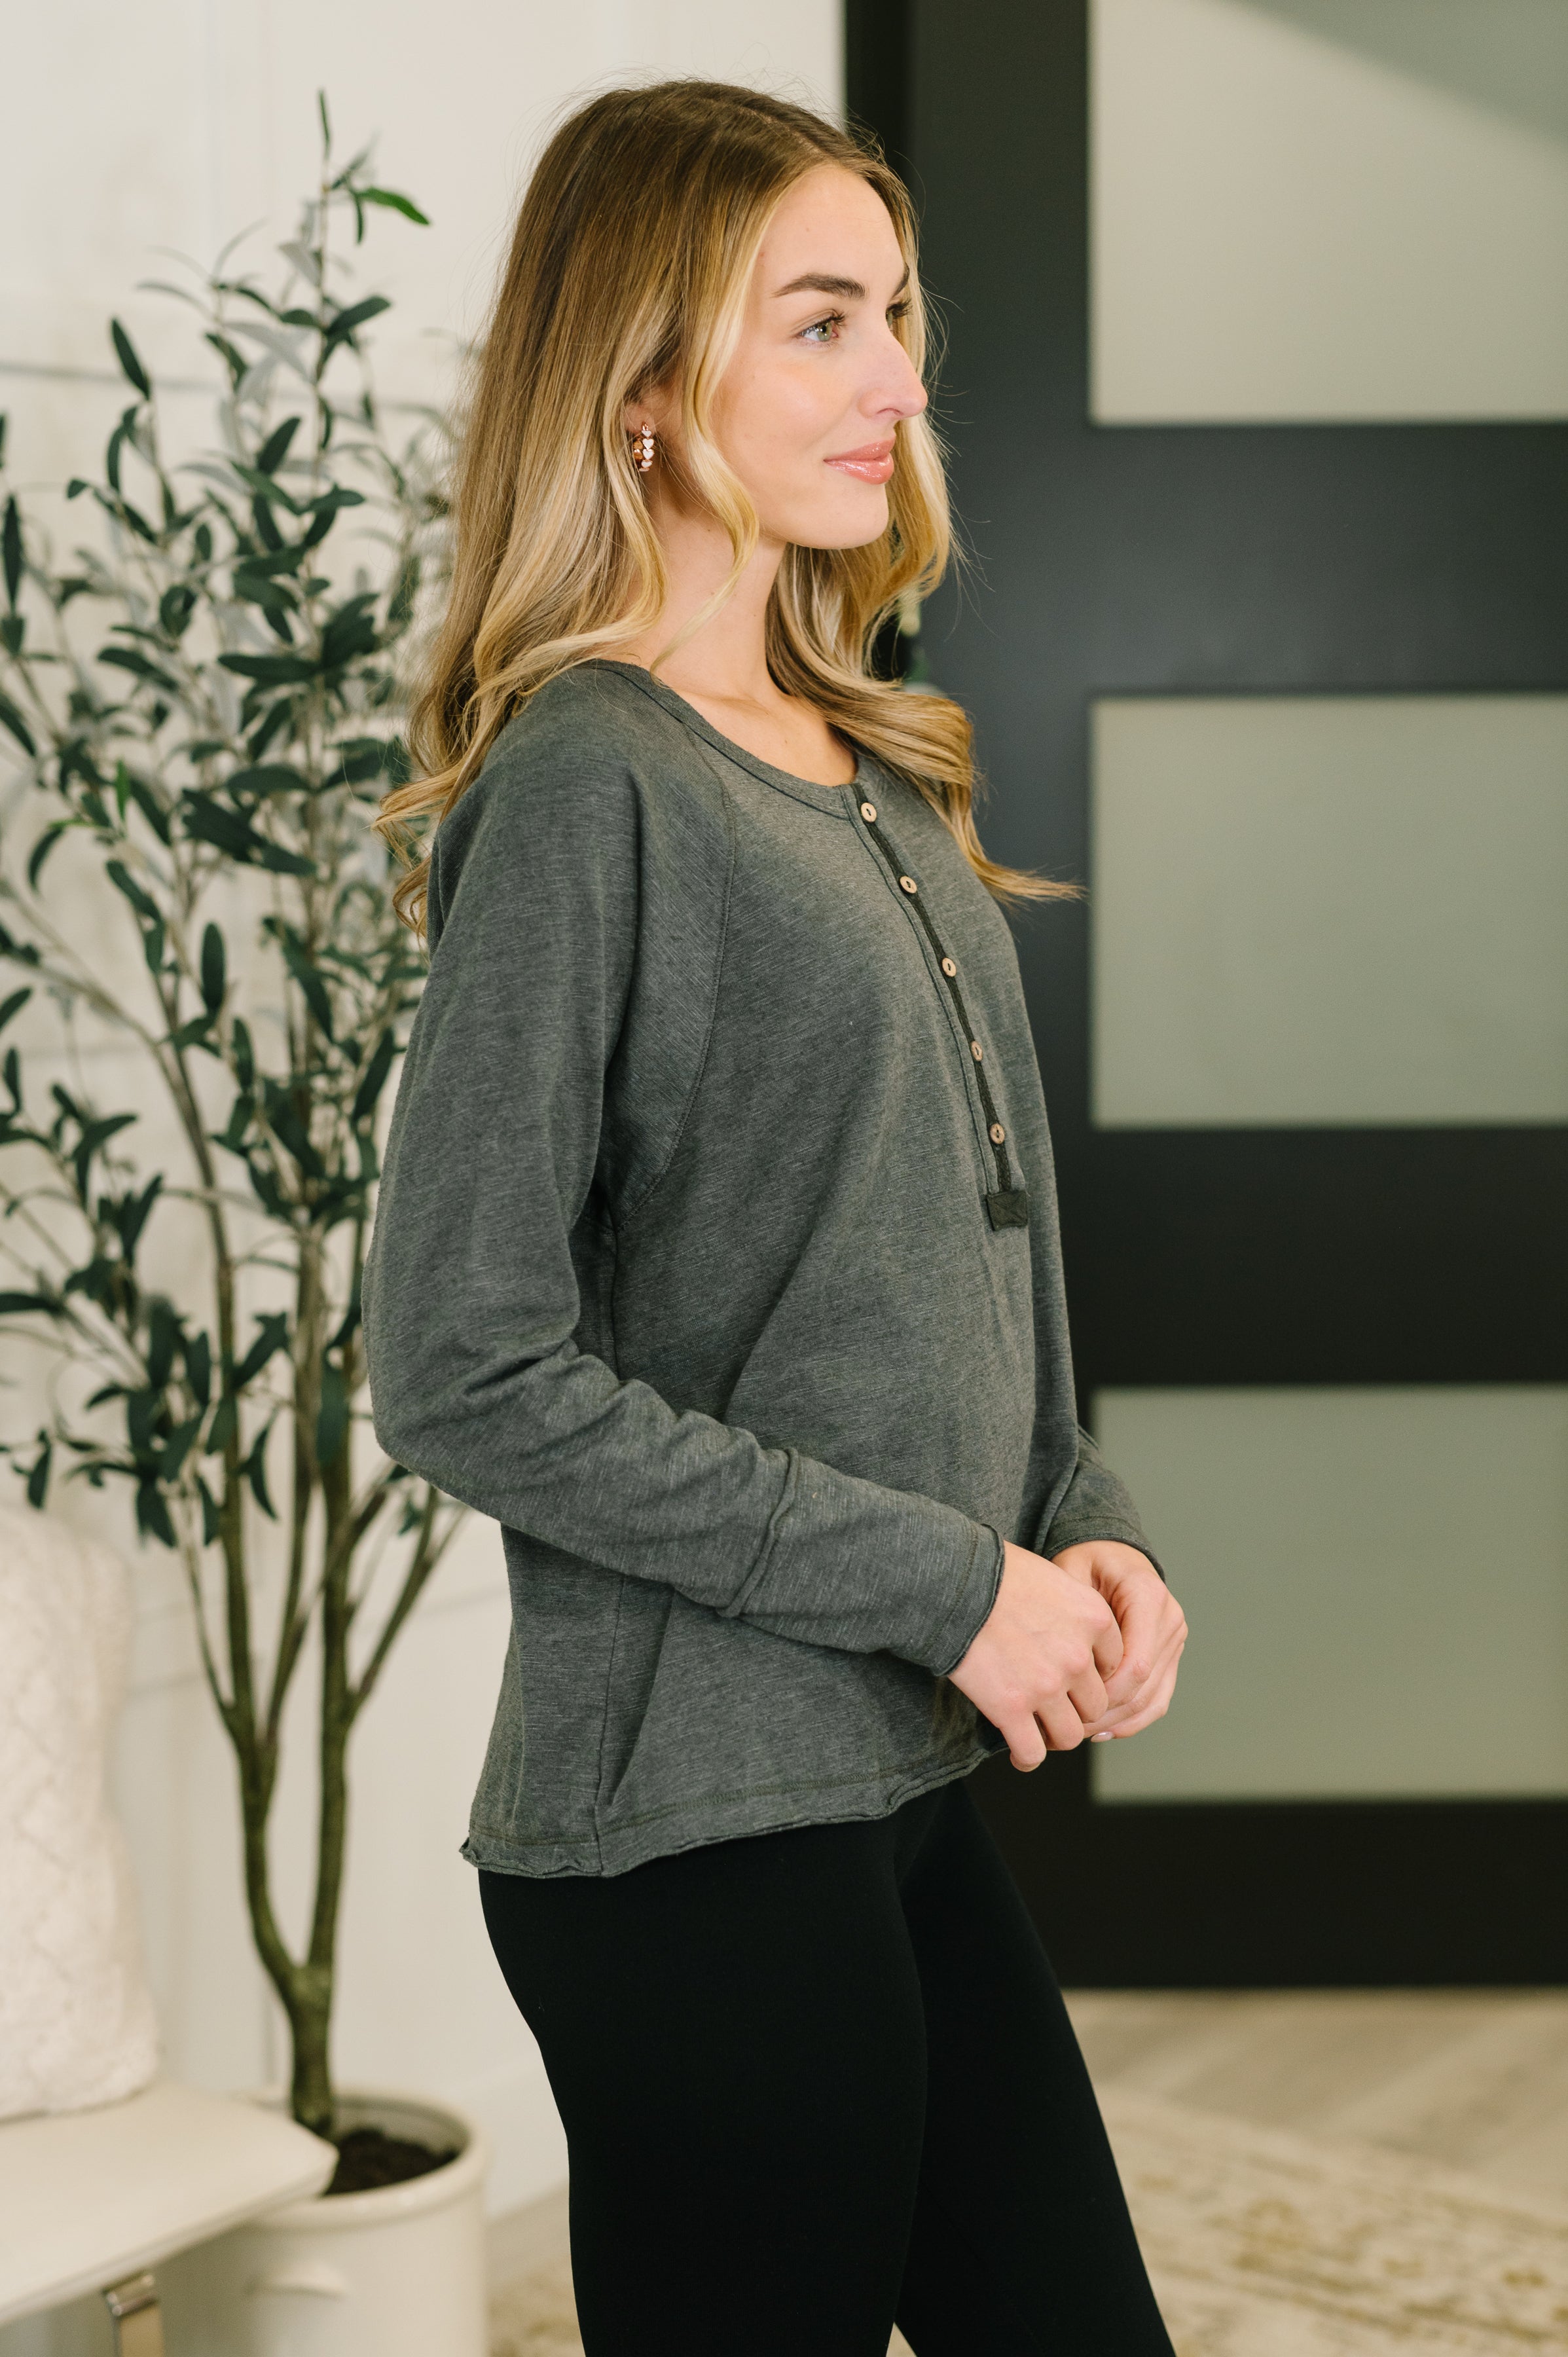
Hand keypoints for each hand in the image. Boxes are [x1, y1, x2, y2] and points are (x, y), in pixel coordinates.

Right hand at [947, 1540, 1124, 1770]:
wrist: (952, 1582)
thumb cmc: (994, 1572)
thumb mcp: (1052, 1579)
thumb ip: (1072, 1612)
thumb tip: (1069, 1634)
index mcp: (1095, 1620)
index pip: (1114, 1666)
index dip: (1093, 1677)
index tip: (1074, 1681)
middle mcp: (1078, 1657)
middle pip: (1096, 1705)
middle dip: (1076, 1710)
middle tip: (1055, 1710)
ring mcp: (1047, 1685)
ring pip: (1070, 1735)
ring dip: (1056, 1737)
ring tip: (1039, 1734)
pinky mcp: (1012, 1708)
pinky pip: (1032, 1752)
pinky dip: (1027, 1757)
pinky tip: (1019, 1753)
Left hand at [1049, 1541, 1186, 1742]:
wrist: (1114, 1555)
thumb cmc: (1087, 1561)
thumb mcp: (1071, 1571)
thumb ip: (1070, 1610)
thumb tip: (1064, 1661)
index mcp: (1149, 1597)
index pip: (1135, 1664)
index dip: (1104, 1692)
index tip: (1069, 1703)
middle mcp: (1170, 1620)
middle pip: (1143, 1687)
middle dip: (1105, 1713)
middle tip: (1066, 1726)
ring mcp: (1174, 1641)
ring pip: (1151, 1699)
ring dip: (1116, 1722)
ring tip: (1078, 1732)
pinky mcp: (1170, 1656)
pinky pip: (1157, 1699)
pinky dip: (1131, 1720)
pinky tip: (1102, 1730)